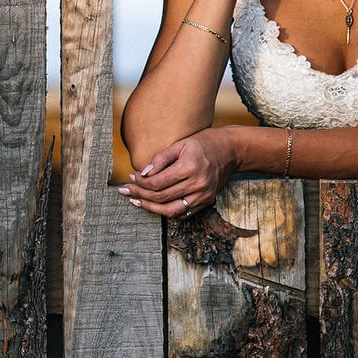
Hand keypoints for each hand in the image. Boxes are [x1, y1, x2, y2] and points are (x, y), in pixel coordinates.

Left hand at [119, 128, 238, 217]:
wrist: (231, 150)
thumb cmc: (205, 143)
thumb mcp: (181, 144)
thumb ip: (161, 158)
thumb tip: (143, 173)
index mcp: (190, 168)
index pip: (157, 183)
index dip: (140, 183)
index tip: (131, 178)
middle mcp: (198, 184)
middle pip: (161, 198)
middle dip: (140, 195)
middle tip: (126, 191)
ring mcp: (203, 196)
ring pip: (171, 211)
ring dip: (151, 208)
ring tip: (137, 201)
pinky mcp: (206, 201)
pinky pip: (183, 213)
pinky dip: (168, 212)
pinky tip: (156, 205)